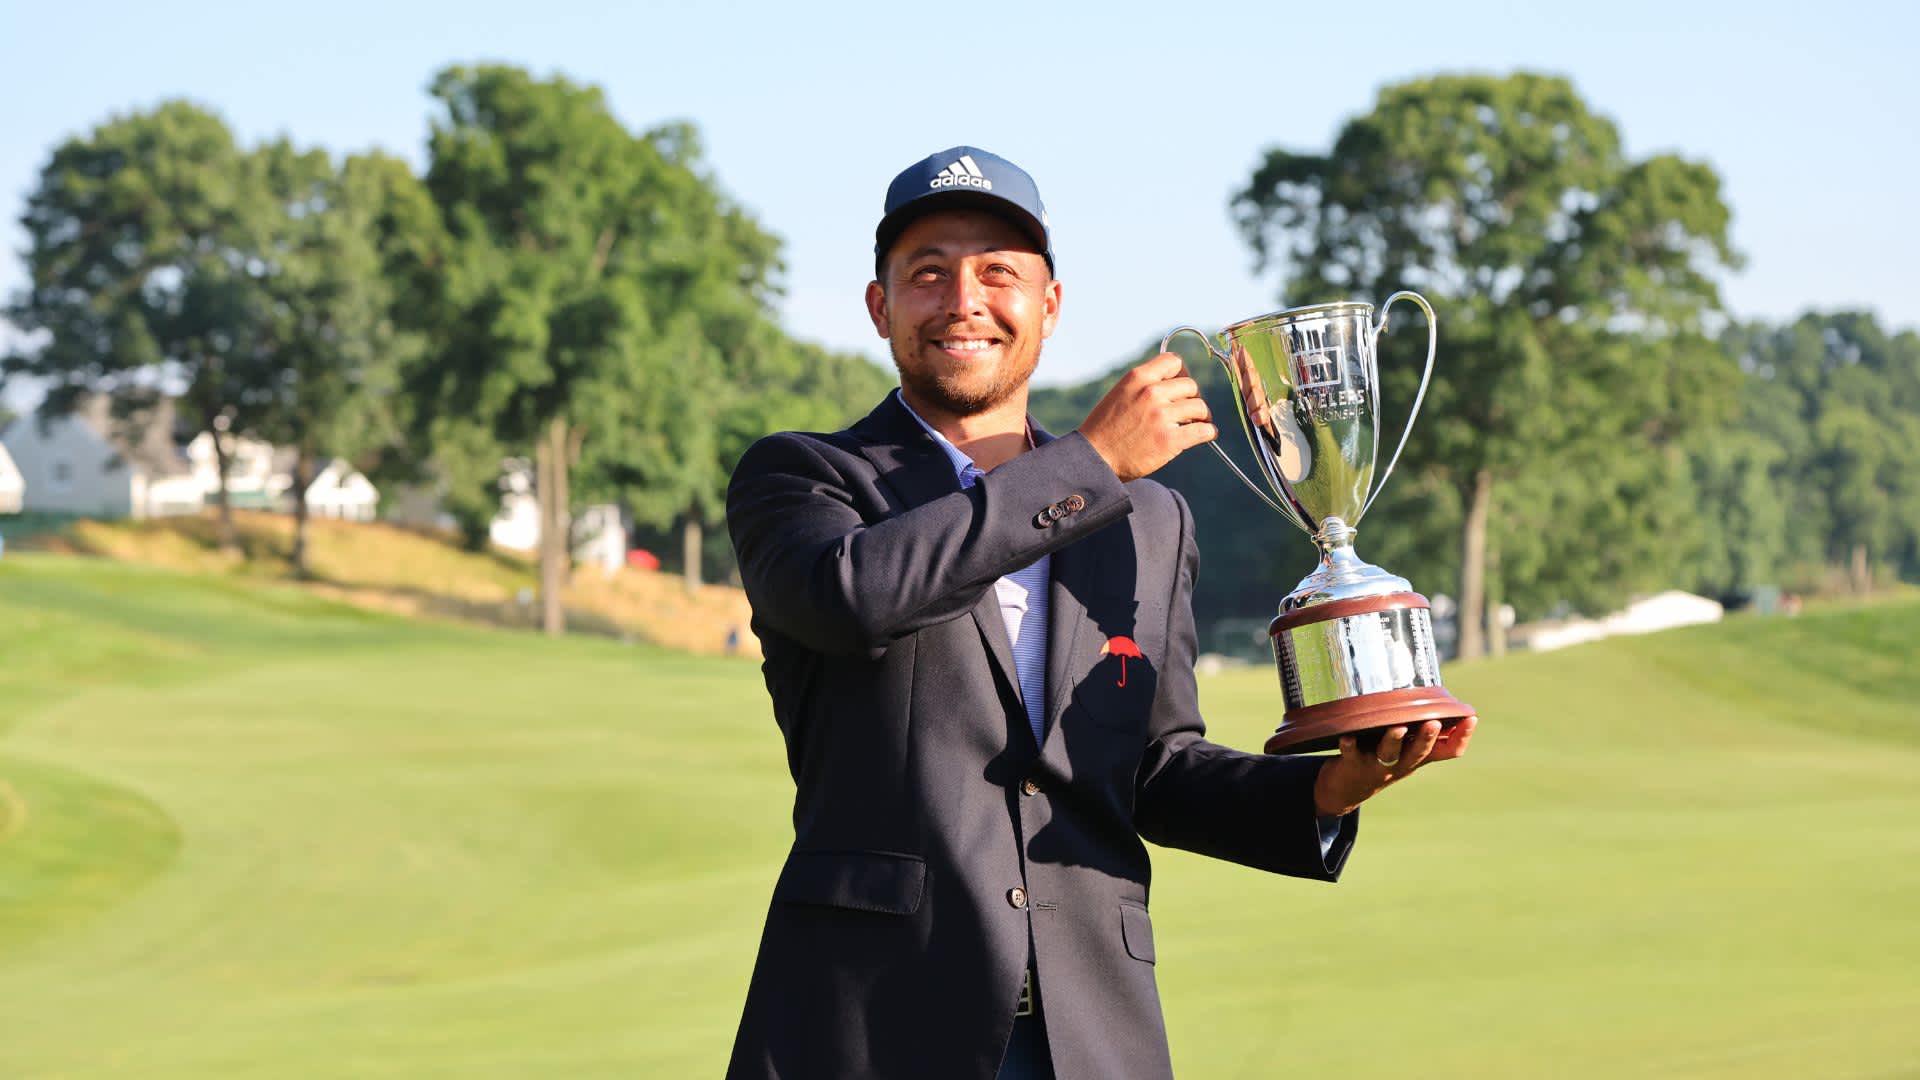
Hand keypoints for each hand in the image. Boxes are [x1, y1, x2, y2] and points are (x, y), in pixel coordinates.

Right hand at [1079, 352, 1217, 481]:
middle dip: (1191, 398)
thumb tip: (1175, 383)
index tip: (1181, 388)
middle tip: (1188, 412)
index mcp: (1138, 378)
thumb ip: (1145, 385)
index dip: (1181, 374)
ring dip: (1202, 416)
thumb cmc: (1106, 429)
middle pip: (1191, 386)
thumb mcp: (1120, 394)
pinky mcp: (1169, 440)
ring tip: (1197, 424)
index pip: (1174, 361)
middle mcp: (1151, 392)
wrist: (1094, 459)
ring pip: (1200, 407)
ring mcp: (1161, 416)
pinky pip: (1203, 430)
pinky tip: (1206, 434)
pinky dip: (1208, 432)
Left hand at [1311, 716, 1476, 817]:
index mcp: (1418, 756)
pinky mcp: (1352, 764)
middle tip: (1434, 723)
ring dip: (1393, 741)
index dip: (1462, 737)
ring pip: (1388, 754)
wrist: (1347, 789)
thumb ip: (1423, 731)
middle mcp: (1401, 763)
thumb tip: (1445, 702)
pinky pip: (1351, 754)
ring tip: (1398, 727)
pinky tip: (1347, 737)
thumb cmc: (1382, 759)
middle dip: (1427, 738)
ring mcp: (1377, 766)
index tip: (1472, 717)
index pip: (1448, 751)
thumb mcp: (1407, 749)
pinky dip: (1349, 746)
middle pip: (1418, 753)